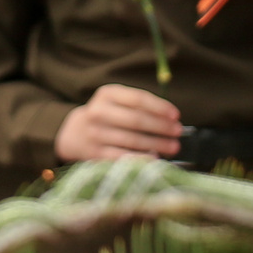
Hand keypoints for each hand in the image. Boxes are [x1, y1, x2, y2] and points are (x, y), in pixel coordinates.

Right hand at [54, 84, 182, 161]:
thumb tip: (170, 117)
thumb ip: (139, 104)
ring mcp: (95, 134)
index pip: (137, 99)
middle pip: (136, 120)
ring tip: (173, 146)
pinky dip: (141, 158)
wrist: (74, 133)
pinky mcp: (95, 153)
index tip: (176, 115)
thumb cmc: (107, 116)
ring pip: (132, 140)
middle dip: (161, 127)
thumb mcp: (116, 101)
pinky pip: (123, 157)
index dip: (159, 107)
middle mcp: (98, 112)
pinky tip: (155, 158)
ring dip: (157, 144)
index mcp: (106, 94)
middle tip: (178, 132)